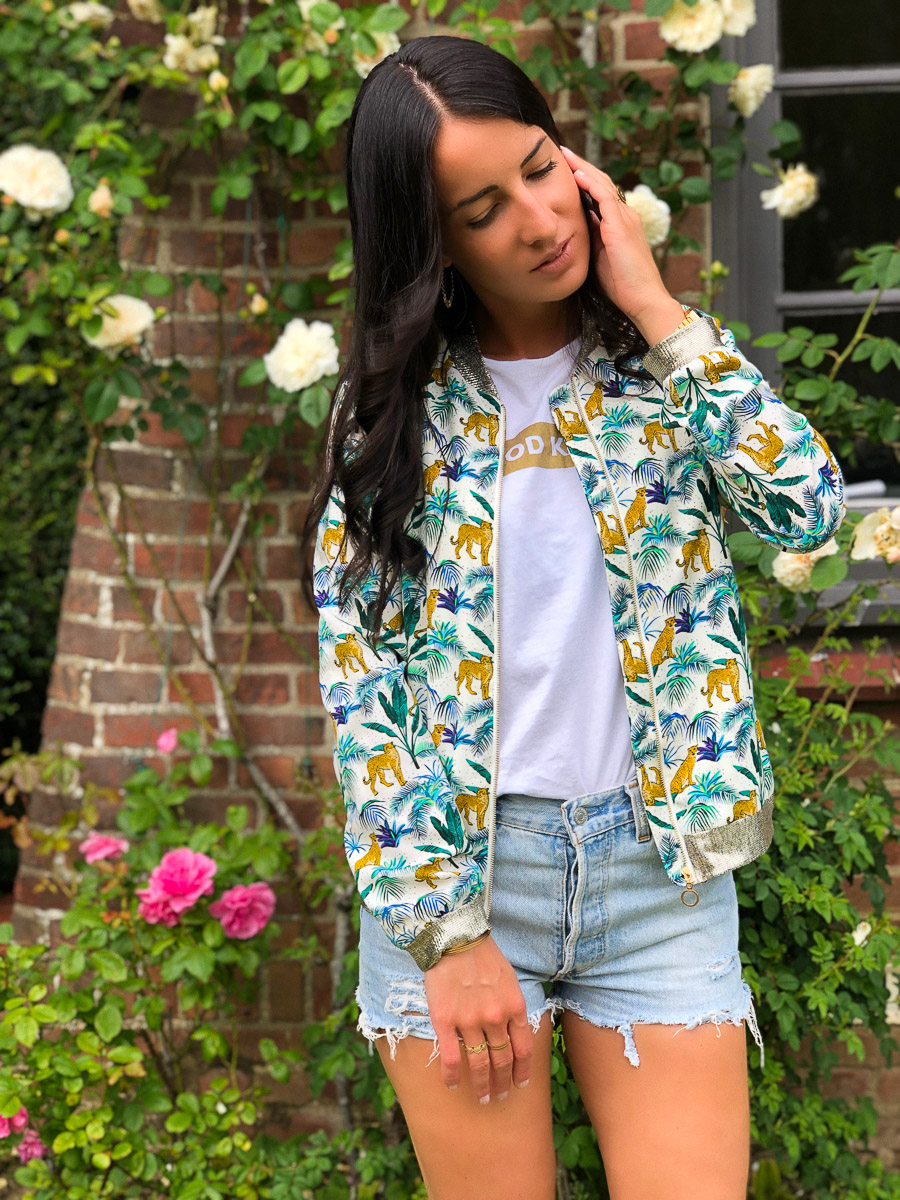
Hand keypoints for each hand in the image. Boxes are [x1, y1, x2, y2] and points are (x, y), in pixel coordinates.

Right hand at [424, 934, 532, 1104]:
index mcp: (514, 1006)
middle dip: (503, 1082)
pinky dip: (452, 1076)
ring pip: (480, 1064)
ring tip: (484, 1099)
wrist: (454, 936)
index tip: (520, 1083)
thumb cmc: (483, 953)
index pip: (523, 1049)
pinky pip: (451, 1057)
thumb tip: (513, 1028)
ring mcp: (470, 1022)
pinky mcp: (446, 1021)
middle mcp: (495, 1018)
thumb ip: (512, 1005)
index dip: (522, 1070)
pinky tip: (452, 1085)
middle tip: (501, 1097)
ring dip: (483, 1086)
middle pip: (503, 1060)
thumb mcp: (509, 978)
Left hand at [559, 144, 678, 335]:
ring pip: (602, 184)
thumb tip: (574, 229)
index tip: (565, 170)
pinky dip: (591, 183)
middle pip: (601, 182)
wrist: (643, 299)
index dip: (584, 180)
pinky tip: (577, 174)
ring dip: (583, 168)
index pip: (600, 194)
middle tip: (562, 153)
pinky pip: (605, 197)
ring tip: (565, 155)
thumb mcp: (601, 258)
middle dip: (581, 166)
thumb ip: (592, 240)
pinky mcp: (621, 226)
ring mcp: (625, 218)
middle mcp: (625, 215)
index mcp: (620, 223)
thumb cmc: (622, 286)